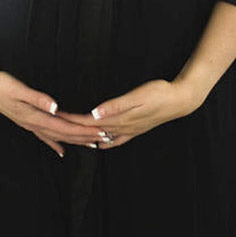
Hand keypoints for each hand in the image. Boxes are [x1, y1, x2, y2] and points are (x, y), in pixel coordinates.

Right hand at [0, 67, 104, 157]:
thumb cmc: (0, 85)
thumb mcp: (18, 89)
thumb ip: (37, 98)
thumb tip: (55, 107)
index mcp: (35, 117)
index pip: (65, 126)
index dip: (83, 130)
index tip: (100, 132)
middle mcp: (34, 124)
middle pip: (65, 134)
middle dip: (85, 137)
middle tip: (105, 138)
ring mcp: (30, 125)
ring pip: (57, 137)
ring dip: (75, 141)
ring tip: (92, 144)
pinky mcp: (27, 122)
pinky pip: (45, 136)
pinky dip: (55, 144)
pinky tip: (62, 151)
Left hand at [55, 78, 205, 148]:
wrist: (181, 100)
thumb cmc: (160, 93)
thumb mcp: (138, 96)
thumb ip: (115, 106)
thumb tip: (95, 114)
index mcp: (119, 119)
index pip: (88, 122)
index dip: (71, 121)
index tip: (55, 118)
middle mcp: (122, 127)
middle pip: (91, 131)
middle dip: (72, 130)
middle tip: (56, 128)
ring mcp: (130, 130)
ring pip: (101, 136)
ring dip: (85, 137)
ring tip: (70, 138)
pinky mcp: (136, 128)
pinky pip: (116, 139)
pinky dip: (104, 141)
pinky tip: (100, 143)